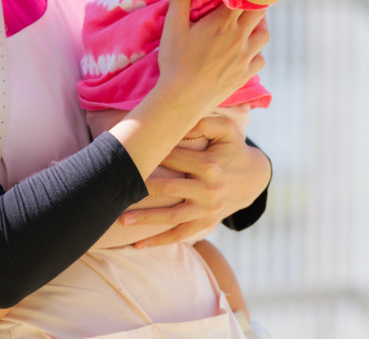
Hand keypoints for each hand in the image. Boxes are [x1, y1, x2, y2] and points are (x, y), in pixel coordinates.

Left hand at [118, 116, 271, 246]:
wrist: (254, 176)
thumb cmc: (232, 147)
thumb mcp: (226, 129)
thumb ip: (204, 123)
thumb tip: (179, 123)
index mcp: (210, 166)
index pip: (172, 159)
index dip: (149, 155)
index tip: (125, 155)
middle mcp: (209, 190)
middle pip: (167, 189)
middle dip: (140, 189)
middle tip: (114, 189)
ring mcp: (207, 210)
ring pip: (171, 217)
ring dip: (145, 219)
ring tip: (120, 220)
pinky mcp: (206, 223)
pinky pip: (181, 235)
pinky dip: (160, 241)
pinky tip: (138, 246)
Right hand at [156, 0, 267, 115]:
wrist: (183, 98)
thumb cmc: (175, 60)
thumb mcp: (173, 26)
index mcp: (223, 22)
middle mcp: (240, 37)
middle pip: (260, 13)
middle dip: (255, 4)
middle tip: (246, 0)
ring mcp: (246, 57)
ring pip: (264, 35)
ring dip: (258, 27)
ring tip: (247, 25)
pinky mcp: (246, 74)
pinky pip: (260, 58)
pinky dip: (256, 52)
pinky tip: (244, 52)